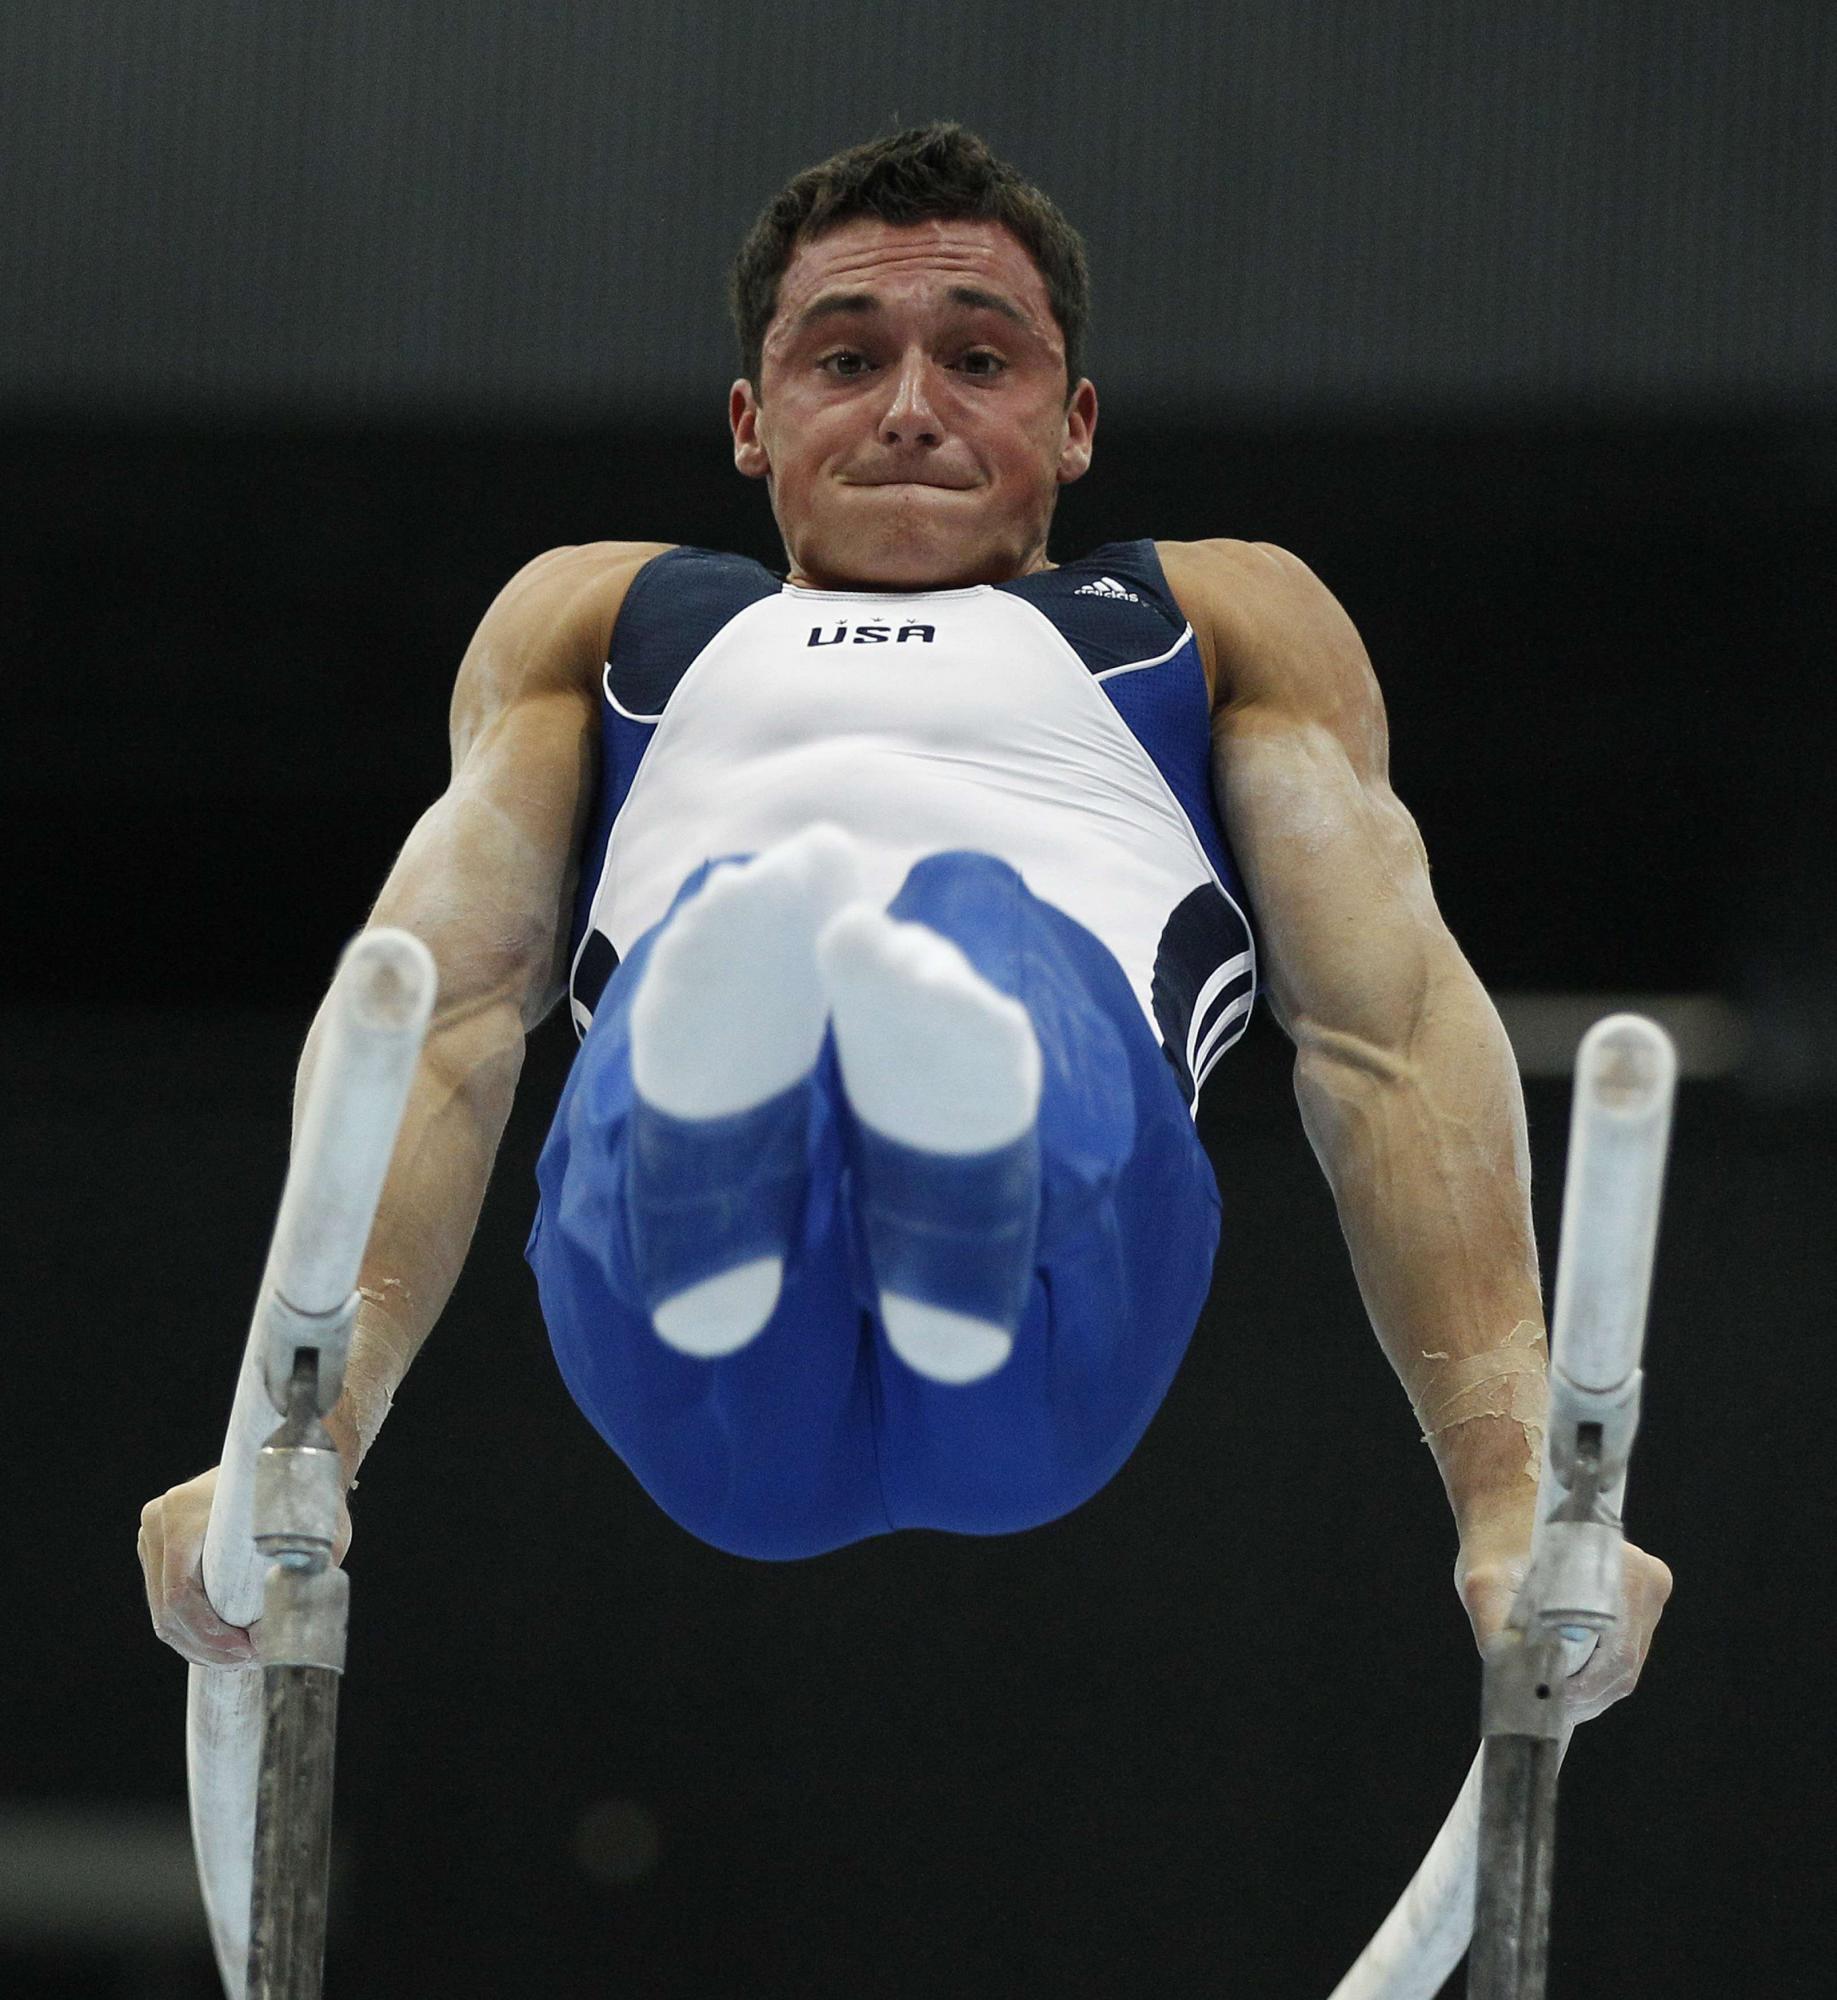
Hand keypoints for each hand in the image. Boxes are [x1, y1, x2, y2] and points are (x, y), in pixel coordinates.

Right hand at [137, 1466, 352, 1668]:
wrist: (293, 1459)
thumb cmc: (306, 1494)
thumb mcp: (315, 1528)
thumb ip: (306, 1571)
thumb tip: (289, 1629)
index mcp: (183, 1514)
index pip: (179, 1597)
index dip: (211, 1637)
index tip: (250, 1652)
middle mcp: (159, 1520)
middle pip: (167, 1612)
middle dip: (208, 1648)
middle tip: (250, 1662)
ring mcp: (154, 1532)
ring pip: (164, 1612)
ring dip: (200, 1644)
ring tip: (243, 1657)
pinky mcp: (160, 1545)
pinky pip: (167, 1599)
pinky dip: (194, 1627)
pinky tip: (226, 1642)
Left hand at [1457, 1531, 1673, 1725]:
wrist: (1509, 1505)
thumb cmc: (1497, 1540)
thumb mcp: (1485, 1585)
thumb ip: (1498, 1634)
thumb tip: (1514, 1689)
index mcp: (1622, 1572)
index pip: (1616, 1659)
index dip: (1583, 1691)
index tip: (1551, 1703)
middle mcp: (1646, 1581)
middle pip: (1624, 1668)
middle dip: (1584, 1694)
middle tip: (1545, 1705)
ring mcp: (1648, 1591)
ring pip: (1625, 1664)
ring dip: (1589, 1684)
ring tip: (1550, 1689)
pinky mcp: (1640, 1599)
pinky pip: (1623, 1649)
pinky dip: (1595, 1667)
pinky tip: (1564, 1671)